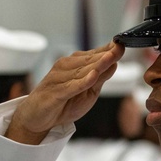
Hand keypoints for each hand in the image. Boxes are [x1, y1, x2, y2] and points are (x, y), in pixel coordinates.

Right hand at [6, 42, 123, 144]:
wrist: (36, 117)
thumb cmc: (63, 103)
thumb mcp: (87, 92)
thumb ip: (100, 78)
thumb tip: (115, 63)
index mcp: (76, 65)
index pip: (96, 55)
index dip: (110, 49)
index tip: (123, 43)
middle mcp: (66, 67)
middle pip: (91, 60)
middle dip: (107, 54)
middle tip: (121, 47)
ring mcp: (59, 78)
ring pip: (83, 71)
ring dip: (98, 64)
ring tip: (112, 56)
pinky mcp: (55, 92)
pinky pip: (71, 86)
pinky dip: (82, 81)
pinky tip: (94, 76)